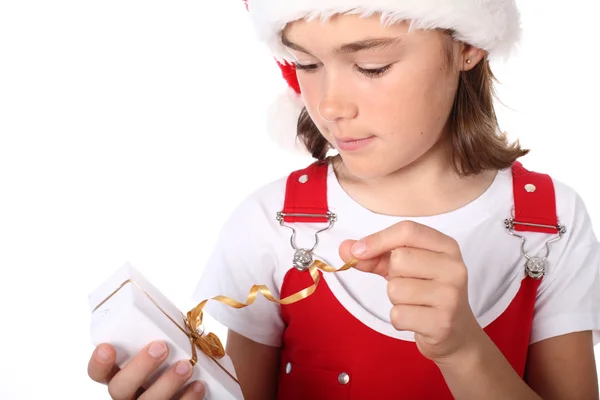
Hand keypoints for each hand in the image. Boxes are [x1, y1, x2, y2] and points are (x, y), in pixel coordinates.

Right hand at [87, 342, 205, 399]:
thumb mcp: (159, 348)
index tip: (107, 347)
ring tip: (186, 365)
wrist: (192, 385)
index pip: (98, 373)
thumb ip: (156, 337)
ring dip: (167, 383)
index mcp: (119, 375)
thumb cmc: (173, 361)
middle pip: (119, 389)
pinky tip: (198, 385)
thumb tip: (175, 316)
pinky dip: (188, 398)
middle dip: (139, 367)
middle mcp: (128, 395)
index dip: (98, 363)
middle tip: (160, 347)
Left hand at [339, 221, 484, 364]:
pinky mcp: (441, 323)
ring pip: (396, 289)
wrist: (456, 333)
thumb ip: (375, 256)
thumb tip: (345, 248)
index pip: (408, 230)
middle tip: (408, 285)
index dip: (379, 239)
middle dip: (392, 275)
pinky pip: (398, 314)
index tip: (358, 251)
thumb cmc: (426, 292)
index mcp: (446, 247)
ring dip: (395, 299)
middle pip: (399, 259)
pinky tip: (415, 319)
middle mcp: (454, 268)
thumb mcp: (404, 269)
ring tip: (414, 303)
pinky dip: (399, 319)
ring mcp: (450, 296)